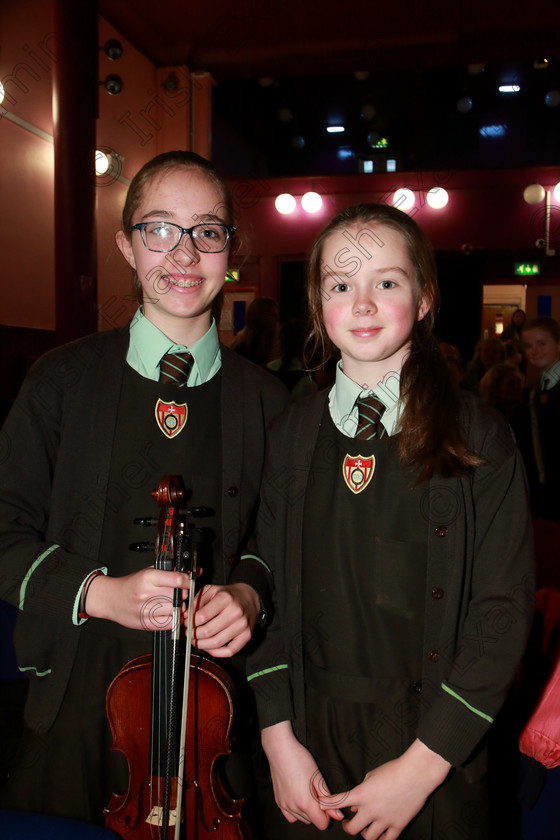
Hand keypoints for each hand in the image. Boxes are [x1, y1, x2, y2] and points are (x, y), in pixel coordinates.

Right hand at [85, 567, 190, 630]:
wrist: (111, 598)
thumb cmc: (131, 584)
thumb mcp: (149, 571)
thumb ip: (171, 571)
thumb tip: (195, 571)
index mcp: (148, 577)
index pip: (177, 580)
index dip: (187, 581)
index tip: (190, 582)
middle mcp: (147, 593)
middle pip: (178, 596)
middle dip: (183, 595)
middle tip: (180, 593)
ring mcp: (146, 610)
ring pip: (176, 610)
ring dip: (179, 607)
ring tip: (173, 603)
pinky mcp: (147, 623)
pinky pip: (170, 623)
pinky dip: (173, 619)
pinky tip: (168, 613)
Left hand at [188, 582, 260, 655]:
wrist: (249, 597)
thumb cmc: (228, 595)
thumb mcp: (211, 590)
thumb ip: (196, 601)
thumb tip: (185, 616)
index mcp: (225, 598)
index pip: (202, 616)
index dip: (190, 622)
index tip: (185, 623)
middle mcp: (236, 611)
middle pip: (208, 631)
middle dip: (193, 635)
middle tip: (188, 633)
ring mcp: (242, 625)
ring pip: (216, 642)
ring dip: (201, 645)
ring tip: (195, 640)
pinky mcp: (247, 635)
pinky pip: (229, 651)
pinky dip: (216, 652)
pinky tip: (208, 647)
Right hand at [261, 721, 343, 828]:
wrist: (280, 750)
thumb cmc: (301, 760)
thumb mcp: (318, 778)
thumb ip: (329, 799)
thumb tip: (338, 815)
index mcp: (306, 803)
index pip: (322, 824)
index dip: (327, 814)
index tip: (325, 801)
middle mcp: (294, 807)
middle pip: (312, 821)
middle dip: (317, 811)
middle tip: (315, 792)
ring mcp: (284, 805)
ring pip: (301, 819)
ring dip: (307, 811)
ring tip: (306, 792)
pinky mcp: (278, 802)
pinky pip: (290, 816)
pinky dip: (296, 811)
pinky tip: (297, 797)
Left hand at [319, 739, 450, 839]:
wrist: (416, 774)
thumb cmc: (394, 769)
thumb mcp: (372, 775)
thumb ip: (361, 790)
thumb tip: (356, 806)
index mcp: (362, 794)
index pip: (338, 802)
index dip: (327, 804)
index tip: (320, 805)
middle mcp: (371, 810)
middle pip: (352, 829)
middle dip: (348, 827)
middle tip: (348, 823)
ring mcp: (385, 820)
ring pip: (368, 838)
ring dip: (364, 833)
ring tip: (366, 828)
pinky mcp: (398, 825)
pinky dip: (381, 839)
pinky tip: (380, 834)